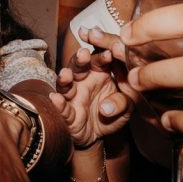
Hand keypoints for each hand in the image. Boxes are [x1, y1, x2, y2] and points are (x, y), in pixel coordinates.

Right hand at [50, 29, 133, 147]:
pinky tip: (55, 98)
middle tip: (84, 54)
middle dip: (80, 59)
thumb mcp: (126, 107)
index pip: (100, 56)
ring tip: (66, 74)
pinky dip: (59, 104)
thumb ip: (123, 101)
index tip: (106, 47)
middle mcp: (84, 80)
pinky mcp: (68, 114)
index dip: (101, 49)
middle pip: (80, 66)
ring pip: (66, 85)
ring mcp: (74, 96)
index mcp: (101, 72)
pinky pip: (63, 108)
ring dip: (65, 78)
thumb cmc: (114, 111)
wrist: (100, 134)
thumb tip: (108, 106)